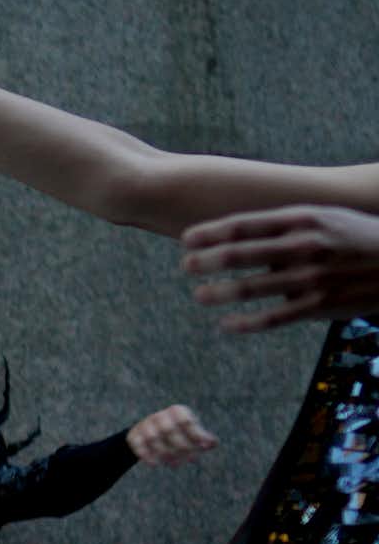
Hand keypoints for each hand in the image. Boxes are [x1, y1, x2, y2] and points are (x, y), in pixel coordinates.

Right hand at [127, 404, 216, 465]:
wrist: (148, 432)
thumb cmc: (178, 432)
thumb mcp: (191, 432)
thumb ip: (202, 437)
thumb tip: (214, 444)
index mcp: (176, 411)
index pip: (186, 421)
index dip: (195, 435)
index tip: (203, 448)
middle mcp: (159, 415)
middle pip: (169, 430)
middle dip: (181, 447)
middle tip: (192, 460)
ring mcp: (145, 425)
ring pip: (153, 438)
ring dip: (165, 453)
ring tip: (175, 464)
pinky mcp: (133, 435)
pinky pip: (138, 445)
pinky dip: (146, 455)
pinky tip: (155, 464)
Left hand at [181, 205, 378, 333]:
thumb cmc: (356, 238)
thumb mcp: (326, 218)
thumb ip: (286, 225)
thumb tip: (239, 236)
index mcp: (304, 219)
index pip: (245, 224)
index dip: (210, 232)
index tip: (186, 239)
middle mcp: (305, 246)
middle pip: (240, 254)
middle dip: (207, 261)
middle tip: (186, 266)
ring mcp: (311, 278)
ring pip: (251, 288)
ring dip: (219, 293)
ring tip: (200, 295)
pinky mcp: (320, 305)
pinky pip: (274, 318)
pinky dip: (245, 323)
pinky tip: (226, 325)